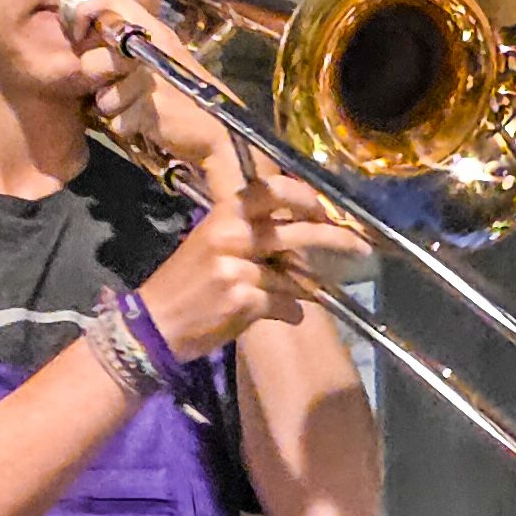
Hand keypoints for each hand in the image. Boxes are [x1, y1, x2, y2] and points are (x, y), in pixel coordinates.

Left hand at [72, 0, 247, 196]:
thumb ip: (129, 42)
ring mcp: (149, 80)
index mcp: (153, 29)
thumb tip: (87, 39)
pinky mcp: (149, 110)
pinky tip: (148, 122)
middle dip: (98, 81)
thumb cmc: (187, 90)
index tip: (83, 37)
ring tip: (139, 106)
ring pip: (102, 96)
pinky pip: (117, 122)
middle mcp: (149, 48)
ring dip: (115, 108)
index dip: (85, 13)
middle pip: (91, 59)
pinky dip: (128, 127)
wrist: (220, 128)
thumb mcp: (162, 53)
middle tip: (118, 86)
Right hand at [136, 168, 364, 362]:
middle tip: (359, 247)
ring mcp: (239, 268)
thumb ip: (251, 233)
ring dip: (301, 290)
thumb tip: (298, 232)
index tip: (325, 210)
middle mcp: (232, 235)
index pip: (272, 190)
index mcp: (223, 214)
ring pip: (294, 277)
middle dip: (336, 238)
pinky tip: (280, 315)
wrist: (155, 324)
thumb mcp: (210, 243)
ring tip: (291, 297)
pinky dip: (290, 313)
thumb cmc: (187, 284)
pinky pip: (287, 305)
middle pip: (298, 231)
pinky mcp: (245, 300)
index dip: (305, 197)